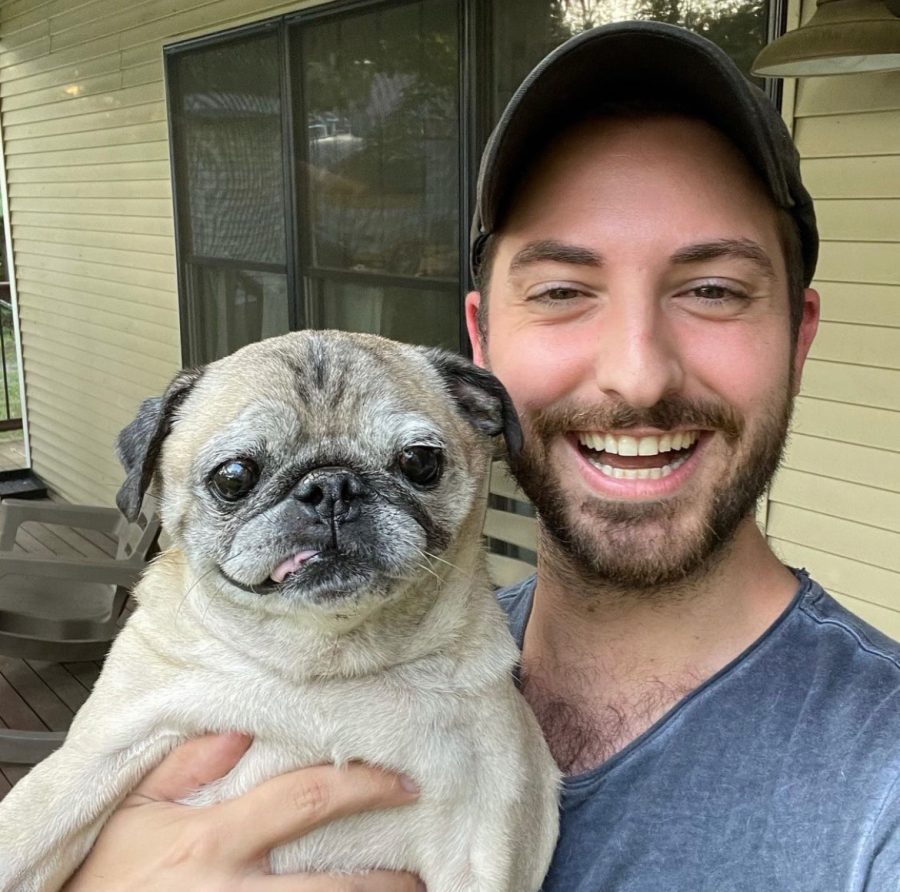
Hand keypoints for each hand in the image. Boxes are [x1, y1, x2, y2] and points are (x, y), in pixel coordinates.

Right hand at [63, 733, 422, 890]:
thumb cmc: (102, 876)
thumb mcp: (133, 809)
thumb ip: (186, 764)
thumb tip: (245, 733)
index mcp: (213, 841)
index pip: (304, 801)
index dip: (361, 787)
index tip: (402, 781)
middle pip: (330, 885)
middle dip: (385, 881)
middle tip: (424, 871)